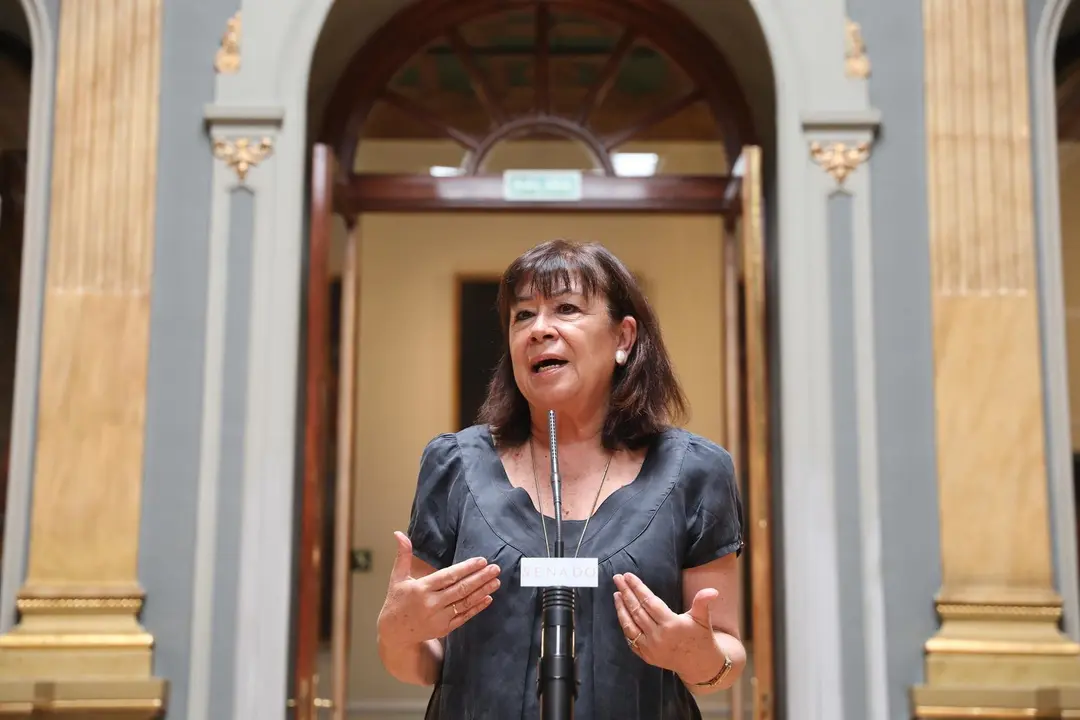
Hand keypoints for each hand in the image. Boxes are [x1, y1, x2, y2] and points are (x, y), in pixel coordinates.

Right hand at [377, 532, 500, 645]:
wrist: (394, 633)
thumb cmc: (397, 601)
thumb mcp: (397, 577)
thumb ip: (403, 555)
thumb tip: (399, 533)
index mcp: (421, 588)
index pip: (448, 576)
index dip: (466, 568)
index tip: (482, 561)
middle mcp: (431, 603)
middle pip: (460, 589)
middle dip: (480, 578)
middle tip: (496, 569)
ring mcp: (438, 618)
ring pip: (464, 603)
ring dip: (482, 592)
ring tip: (496, 582)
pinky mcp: (444, 629)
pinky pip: (463, 617)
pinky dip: (476, 608)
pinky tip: (488, 599)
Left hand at [613, 572, 720, 678]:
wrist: (699, 665)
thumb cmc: (701, 637)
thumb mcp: (703, 619)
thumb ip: (703, 603)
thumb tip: (712, 590)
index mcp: (671, 624)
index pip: (649, 602)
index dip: (638, 588)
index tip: (628, 576)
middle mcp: (658, 636)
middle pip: (637, 611)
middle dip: (626, 593)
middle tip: (617, 579)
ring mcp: (650, 648)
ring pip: (630, 625)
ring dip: (621, 609)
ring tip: (616, 594)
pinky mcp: (646, 656)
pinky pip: (630, 639)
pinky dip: (624, 625)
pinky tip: (621, 613)